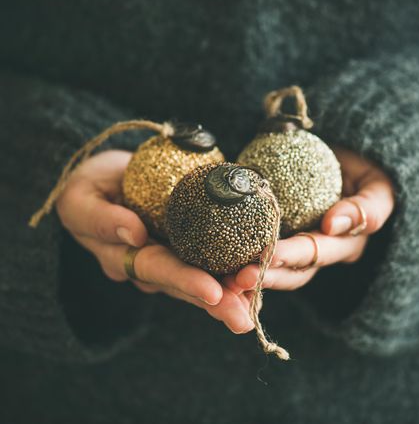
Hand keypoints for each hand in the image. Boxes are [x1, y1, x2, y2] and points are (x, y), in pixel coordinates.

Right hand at [56, 150, 254, 333]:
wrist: (102, 182)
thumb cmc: (88, 189)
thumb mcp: (82, 200)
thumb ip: (102, 219)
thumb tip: (135, 233)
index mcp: (121, 257)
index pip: (155, 269)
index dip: (184, 280)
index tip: (212, 291)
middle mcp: (147, 265)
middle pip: (183, 285)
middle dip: (215, 302)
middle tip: (244, 318)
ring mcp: (166, 257)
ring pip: (199, 279)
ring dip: (228, 294)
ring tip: (254, 308)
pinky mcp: (182, 245)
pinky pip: (206, 261)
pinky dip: (230, 271)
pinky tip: (254, 281)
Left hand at [224, 147, 395, 292]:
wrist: (343, 160)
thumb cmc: (364, 171)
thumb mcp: (378, 187)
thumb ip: (368, 207)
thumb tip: (335, 225)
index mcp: (345, 244)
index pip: (316, 252)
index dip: (294, 254)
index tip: (270, 254)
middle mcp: (322, 253)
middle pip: (292, 270)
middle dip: (266, 273)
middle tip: (240, 276)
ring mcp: (301, 248)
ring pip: (276, 270)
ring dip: (252, 276)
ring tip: (227, 279)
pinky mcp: (280, 240)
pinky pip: (261, 254)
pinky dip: (242, 261)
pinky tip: (221, 267)